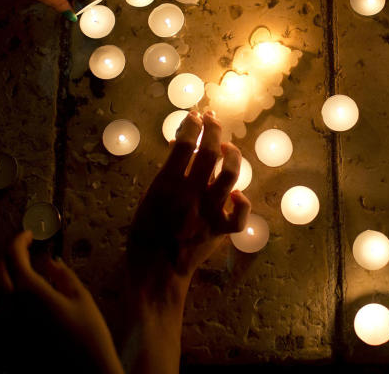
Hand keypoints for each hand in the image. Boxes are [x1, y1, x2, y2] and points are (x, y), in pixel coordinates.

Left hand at [0, 230, 122, 373]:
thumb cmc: (89, 339)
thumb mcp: (82, 299)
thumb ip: (62, 275)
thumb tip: (49, 262)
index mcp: (30, 291)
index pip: (13, 254)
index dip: (19, 239)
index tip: (28, 235)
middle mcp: (10, 309)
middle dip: (5, 256)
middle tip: (18, 251)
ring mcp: (4, 331)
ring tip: (13, 281)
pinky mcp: (4, 348)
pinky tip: (6, 311)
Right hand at [127, 110, 250, 300]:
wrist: (155, 273)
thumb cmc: (145, 234)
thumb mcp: (148, 198)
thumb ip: (166, 173)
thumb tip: (180, 144)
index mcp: (168, 185)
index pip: (186, 143)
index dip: (191, 124)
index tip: (193, 115)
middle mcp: (192, 194)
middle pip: (210, 152)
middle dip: (213, 129)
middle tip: (212, 119)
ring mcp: (209, 212)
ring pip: (231, 174)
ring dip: (232, 155)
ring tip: (227, 147)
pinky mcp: (221, 230)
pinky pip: (241, 215)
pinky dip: (242, 201)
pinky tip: (236, 193)